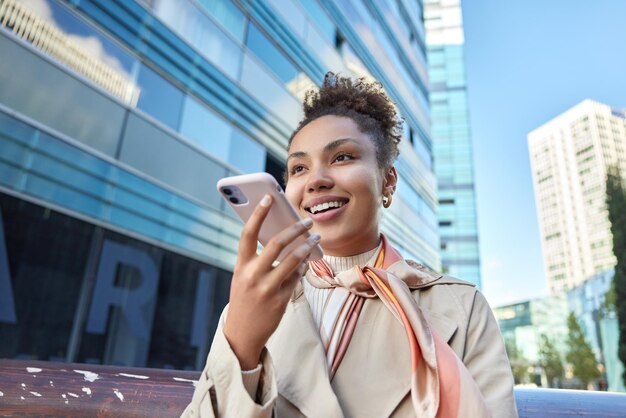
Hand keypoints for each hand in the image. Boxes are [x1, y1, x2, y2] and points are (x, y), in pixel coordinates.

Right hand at [223, 194, 319, 369]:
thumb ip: (257, 260)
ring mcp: (267, 289)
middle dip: (294, 230)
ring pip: (293, 260)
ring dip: (306, 247)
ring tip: (315, 239)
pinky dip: (303, 267)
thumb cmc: (244, 299)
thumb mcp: (243, 277)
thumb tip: (282, 238)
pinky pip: (297, 278)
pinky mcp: (280, 301)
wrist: (242, 334)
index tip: (268, 198)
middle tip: (307, 222)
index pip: (248, 234)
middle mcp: (252, 276)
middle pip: (276, 244)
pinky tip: (307, 262)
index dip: (257, 214)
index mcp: (240, 266)